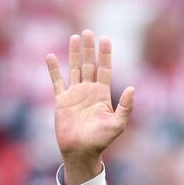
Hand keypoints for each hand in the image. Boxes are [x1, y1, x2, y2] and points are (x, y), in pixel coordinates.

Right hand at [46, 30, 133, 184]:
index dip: (105, 55)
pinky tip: (51, 56)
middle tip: (89, 32)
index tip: (105, 39)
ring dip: (74, 53)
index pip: (105, 70)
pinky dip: (53, 69)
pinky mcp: (62, 101)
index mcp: (102, 95)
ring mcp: (75, 94)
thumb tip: (133, 88)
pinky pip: (57, 81)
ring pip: (74, 68)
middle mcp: (88, 91)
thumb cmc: (100, 141)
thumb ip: (125, 107)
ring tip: (75, 37)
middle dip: (89, 49)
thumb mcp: (117, 124)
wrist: (81, 152)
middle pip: (89, 65)